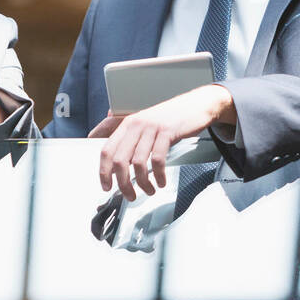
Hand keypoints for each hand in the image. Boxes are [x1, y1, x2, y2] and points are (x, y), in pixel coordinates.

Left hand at [89, 84, 234, 199]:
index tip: (106, 186)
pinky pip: (157, 160)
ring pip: (138, 163)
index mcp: (127, 124)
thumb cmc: (171, 118)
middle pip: (120, 160)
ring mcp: (151, 128)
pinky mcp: (167, 132)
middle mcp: (136, 125)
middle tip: (130, 195)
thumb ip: (132, 142)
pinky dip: (158, 175)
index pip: (107, 150)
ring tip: (149, 190)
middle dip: (123, 183)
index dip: (103, 172)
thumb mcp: (146, 126)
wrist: (196, 104)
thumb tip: (118, 166)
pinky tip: (161, 181)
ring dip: (143, 183)